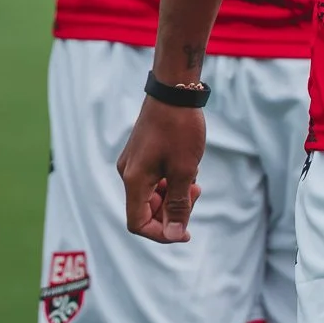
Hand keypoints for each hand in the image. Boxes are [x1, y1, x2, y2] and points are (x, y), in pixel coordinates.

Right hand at [118, 99, 204, 243]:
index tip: (186, 230)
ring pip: (152, 193)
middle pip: (146, 209)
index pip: (138, 223)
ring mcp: (134, 160)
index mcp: (134, 180)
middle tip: (195, 192)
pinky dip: (170, 179)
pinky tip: (187, 166)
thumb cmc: (180, 128)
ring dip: (173, 194)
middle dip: (171, 210)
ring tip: (194, 178)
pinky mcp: (142, 151)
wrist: (175, 88)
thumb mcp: (184, 170)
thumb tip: (174, 235)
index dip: (162, 233)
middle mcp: (128, 172)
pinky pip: (154, 177)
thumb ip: (178, 205)